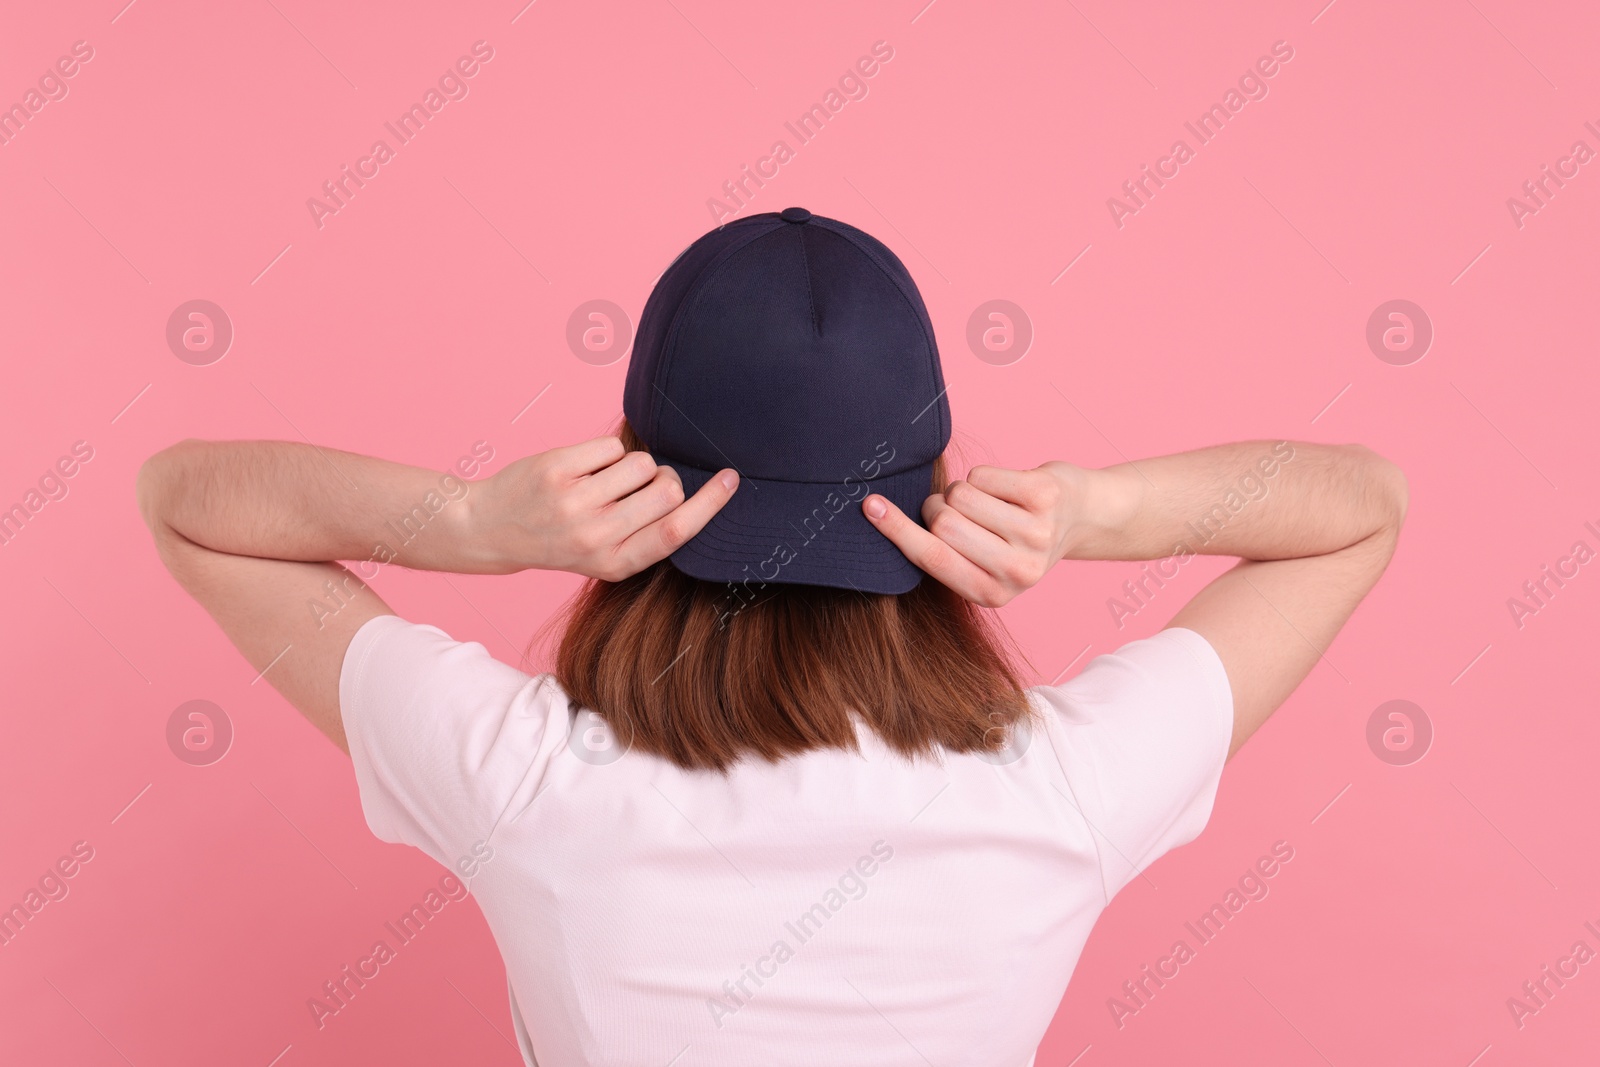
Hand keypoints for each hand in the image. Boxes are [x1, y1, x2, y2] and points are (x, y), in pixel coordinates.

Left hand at [467, 436, 737, 578]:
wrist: (490, 530)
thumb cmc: (557, 539)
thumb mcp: (602, 555)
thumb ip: (643, 531)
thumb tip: (689, 491)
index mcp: (615, 564)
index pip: (677, 532)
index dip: (711, 503)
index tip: (731, 479)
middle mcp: (597, 537)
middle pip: (668, 489)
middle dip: (664, 478)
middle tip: (639, 485)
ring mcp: (575, 504)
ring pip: (642, 463)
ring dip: (633, 464)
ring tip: (603, 480)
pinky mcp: (557, 471)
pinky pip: (612, 446)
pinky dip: (604, 451)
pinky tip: (581, 469)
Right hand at [862, 461, 1083, 606]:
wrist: (1082, 517)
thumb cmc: (1016, 538)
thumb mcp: (984, 564)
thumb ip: (944, 552)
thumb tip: (883, 515)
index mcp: (991, 595)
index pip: (932, 559)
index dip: (897, 530)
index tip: (870, 506)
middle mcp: (1016, 572)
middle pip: (942, 522)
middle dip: (939, 507)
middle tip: (963, 512)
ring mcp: (1034, 535)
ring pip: (959, 495)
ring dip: (964, 491)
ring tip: (989, 503)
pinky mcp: (1045, 498)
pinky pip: (982, 475)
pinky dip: (986, 476)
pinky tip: (1010, 491)